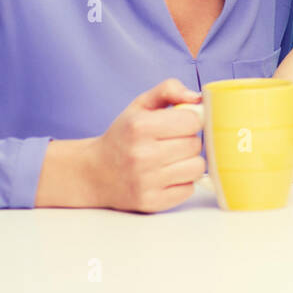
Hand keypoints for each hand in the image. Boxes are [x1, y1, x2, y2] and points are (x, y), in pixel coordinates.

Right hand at [85, 78, 206, 211]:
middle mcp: (141, 155)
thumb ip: (169, 89)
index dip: (189, 120)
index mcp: (139, 127)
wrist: (94, 173)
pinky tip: (166, 176)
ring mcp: (146, 182)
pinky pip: (189, 189)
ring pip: (197, 167)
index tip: (178, 123)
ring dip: (188, 162)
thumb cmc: (124, 136)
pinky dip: (182, 182)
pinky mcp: (152, 202)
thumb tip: (197, 97)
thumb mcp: (140, 105)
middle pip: (195, 145)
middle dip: (188, 141)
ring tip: (170, 159)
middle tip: (171, 142)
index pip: (192, 121)